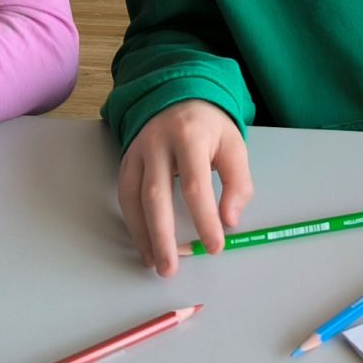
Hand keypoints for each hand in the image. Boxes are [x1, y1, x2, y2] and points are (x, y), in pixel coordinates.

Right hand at [115, 100, 251, 277]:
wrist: (177, 95)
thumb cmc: (209, 127)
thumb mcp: (234, 145)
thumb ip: (238, 182)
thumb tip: (229, 221)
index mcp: (189, 137)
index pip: (195, 185)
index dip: (205, 219)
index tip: (215, 247)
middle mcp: (157, 143)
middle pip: (155, 195)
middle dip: (162, 236)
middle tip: (171, 268)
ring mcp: (137, 152)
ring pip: (132, 198)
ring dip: (142, 235)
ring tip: (155, 263)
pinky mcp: (126, 160)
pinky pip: (124, 196)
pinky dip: (133, 223)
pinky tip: (145, 244)